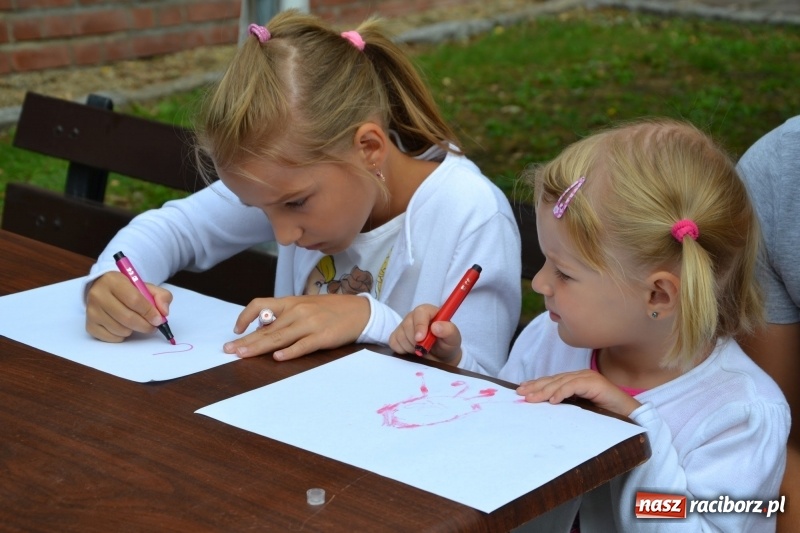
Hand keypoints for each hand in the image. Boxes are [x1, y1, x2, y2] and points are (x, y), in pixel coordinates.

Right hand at [85, 272, 172, 341]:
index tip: (159, 319)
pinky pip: (111, 337)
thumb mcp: (146, 286)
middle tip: (153, 326)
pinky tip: (124, 326)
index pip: (134, 300)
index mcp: (113, 281)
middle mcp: (98, 295)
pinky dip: (122, 336)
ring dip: (133, 330)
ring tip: (136, 322)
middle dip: (145, 325)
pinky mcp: (89, 325)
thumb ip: (161, 296)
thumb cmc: (128, 289)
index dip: (149, 312)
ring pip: (120, 329)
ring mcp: (92, 311)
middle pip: (127, 317)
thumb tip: (164, 312)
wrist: (105, 289)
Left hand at [223, 294, 369, 359]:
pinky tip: (278, 357)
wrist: (360, 311)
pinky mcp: (322, 336)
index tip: (237, 330)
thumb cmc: (331, 310)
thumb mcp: (306, 306)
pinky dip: (289, 352)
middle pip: (266, 328)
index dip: (245, 317)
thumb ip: (286, 316)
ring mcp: (310, 324)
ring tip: (243, 355)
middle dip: (245, 340)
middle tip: (229, 350)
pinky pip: (302, 345)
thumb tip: (264, 328)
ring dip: (259, 348)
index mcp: (291, 302)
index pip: (261, 305)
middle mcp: (297, 311)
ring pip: (279, 337)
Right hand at [389, 304, 462, 365]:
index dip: (419, 325)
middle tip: (426, 348)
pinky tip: (412, 350)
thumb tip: (436, 327)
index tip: (421, 339)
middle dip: (416, 341)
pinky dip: (403, 350)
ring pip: (400, 336)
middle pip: (407, 325)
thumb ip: (449, 331)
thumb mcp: (454, 339)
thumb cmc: (447, 345)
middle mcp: (414, 316)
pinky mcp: (396, 336)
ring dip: (411, 347)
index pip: (420, 312)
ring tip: (421, 349)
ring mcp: (403, 326)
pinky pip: (394, 343)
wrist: (440, 358)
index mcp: (429, 312)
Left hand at [516, 370, 640, 416]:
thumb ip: (567, 405)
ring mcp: (587, 378)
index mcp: (576, 380)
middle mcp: (580, 376)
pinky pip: (574, 386)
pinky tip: (552, 400)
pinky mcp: (595, 383)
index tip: (522, 390)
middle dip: (535, 386)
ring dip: (544, 391)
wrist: (630, 417)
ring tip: (531, 398)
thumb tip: (546, 408)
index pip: (552, 381)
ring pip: (560, 382)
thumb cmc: (606, 415)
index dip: (537, 385)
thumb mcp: (581, 409)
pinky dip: (562, 393)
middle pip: (553, 380)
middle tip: (520, 393)